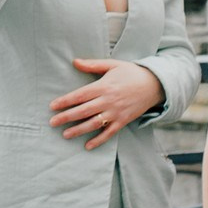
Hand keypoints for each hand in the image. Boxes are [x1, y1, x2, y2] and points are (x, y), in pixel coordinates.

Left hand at [49, 57, 164, 149]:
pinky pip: (109, 133)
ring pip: (94, 124)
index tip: (52, 106)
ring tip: (65, 134)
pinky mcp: (123, 121)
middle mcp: (108, 101)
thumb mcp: (112, 65)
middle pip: (84, 111)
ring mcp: (116, 112)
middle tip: (52, 122)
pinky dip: (99, 140)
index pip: (80, 95)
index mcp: (103, 86)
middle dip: (67, 117)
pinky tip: (87, 146)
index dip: (65, 101)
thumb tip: (74, 62)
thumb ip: (92, 65)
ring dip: (79, 130)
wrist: (154, 84)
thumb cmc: (130, 73)